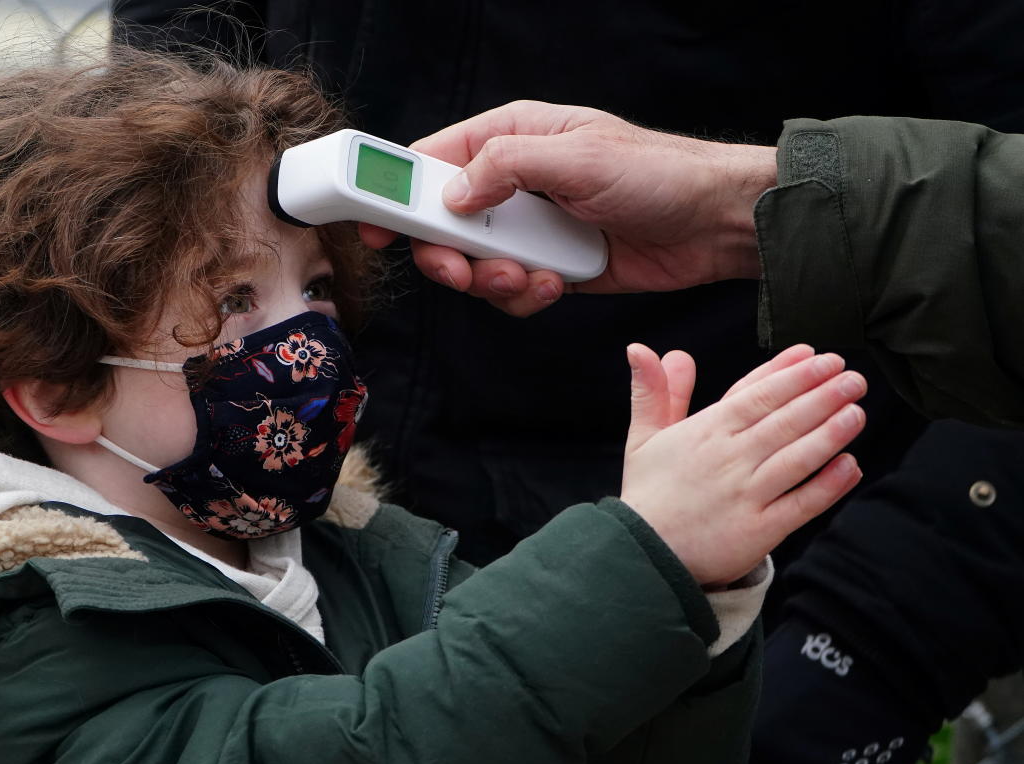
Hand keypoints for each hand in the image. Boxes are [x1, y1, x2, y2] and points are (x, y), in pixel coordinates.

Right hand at [359, 100, 776, 316]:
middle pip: (444, 225)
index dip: (398, 193)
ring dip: (492, 281)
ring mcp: (532, 229)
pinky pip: (512, 291)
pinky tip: (554, 287)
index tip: (376, 225)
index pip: (434, 161)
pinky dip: (524, 297)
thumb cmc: (658, 174)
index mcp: (514, 138)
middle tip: (465, 269)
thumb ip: (504, 167)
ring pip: (475, 265)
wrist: (715, 225)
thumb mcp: (577, 156)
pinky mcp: (551, 268)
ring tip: (529, 278)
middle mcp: (515, 184)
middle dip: (449, 255)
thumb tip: (451, 195)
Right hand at [620, 344, 865, 585]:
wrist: (642, 556)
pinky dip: (827, 485)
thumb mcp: (642, 437)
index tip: (816, 355)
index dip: (788, 372)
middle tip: (851, 375)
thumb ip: (653, 391)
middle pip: (782, 419)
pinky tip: (850, 466)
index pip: (754, 393)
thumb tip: (641, 348)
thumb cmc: (648, 494)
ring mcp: (746, 494)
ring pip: (796, 456)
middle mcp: (729, 458)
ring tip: (856, 410)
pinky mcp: (759, 530)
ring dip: (830, 432)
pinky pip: (800, 503)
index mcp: (705, 432)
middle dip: (820, 394)